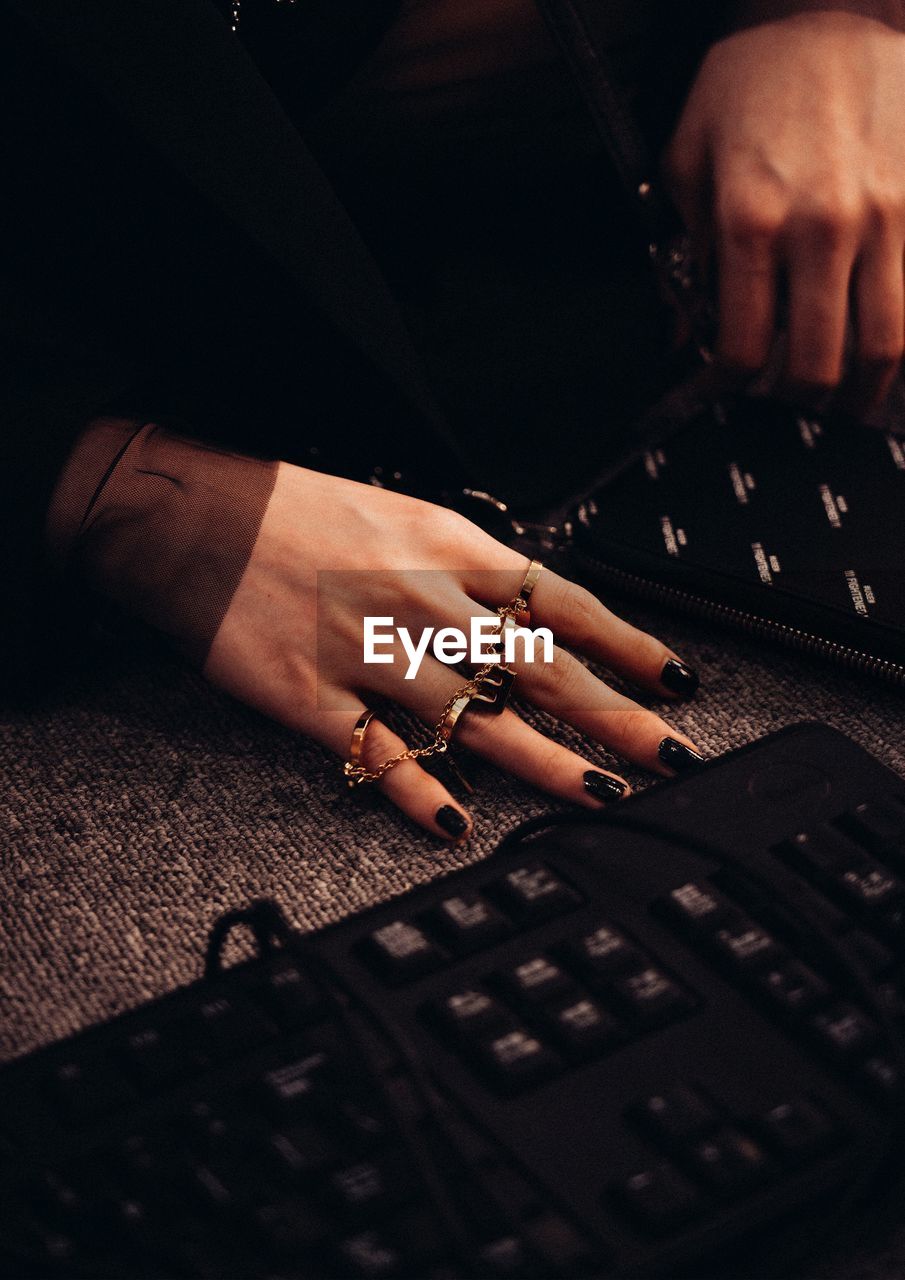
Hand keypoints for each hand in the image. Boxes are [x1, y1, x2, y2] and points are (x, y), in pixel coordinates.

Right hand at [204, 463, 702, 840]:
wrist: (191, 516)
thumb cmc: (297, 513)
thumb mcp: (401, 515)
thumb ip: (468, 567)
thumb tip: (535, 610)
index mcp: (446, 548)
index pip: (563, 602)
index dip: (628, 646)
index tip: (677, 680)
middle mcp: (420, 601)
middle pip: (539, 671)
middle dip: (616, 718)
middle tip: (670, 755)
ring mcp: (367, 654)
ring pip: (476, 720)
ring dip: (547, 765)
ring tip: (600, 797)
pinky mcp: (310, 698)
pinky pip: (379, 756)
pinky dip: (422, 795)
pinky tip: (459, 828)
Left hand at [665, 12, 904, 409]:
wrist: (831, 6)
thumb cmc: (753, 79)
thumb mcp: (688, 160)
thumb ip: (687, 253)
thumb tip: (688, 329)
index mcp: (751, 220)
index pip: (742, 350)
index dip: (730, 389)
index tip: (726, 392)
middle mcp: (823, 227)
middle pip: (816, 367)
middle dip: (797, 404)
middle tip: (788, 406)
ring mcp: (887, 218)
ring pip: (886, 347)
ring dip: (861, 391)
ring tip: (844, 398)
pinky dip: (901, 346)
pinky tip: (882, 354)